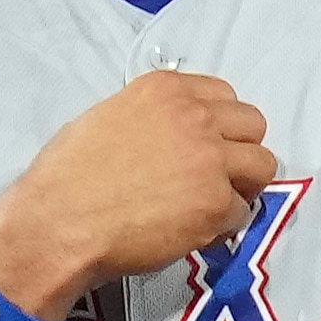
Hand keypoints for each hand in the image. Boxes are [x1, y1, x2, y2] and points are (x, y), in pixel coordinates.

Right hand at [0, 71, 276, 320]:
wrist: (58, 223)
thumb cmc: (67, 176)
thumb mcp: (107, 118)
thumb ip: (153, 117)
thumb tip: (174, 134)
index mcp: (166, 90)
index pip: (224, 95)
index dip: (218, 125)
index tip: (204, 146)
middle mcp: (195, 116)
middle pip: (254, 125)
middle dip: (238, 152)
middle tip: (214, 178)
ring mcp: (210, 159)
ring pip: (262, 167)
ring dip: (241, 187)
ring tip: (211, 205)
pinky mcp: (215, 203)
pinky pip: (243, 213)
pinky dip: (223, 226)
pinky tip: (192, 231)